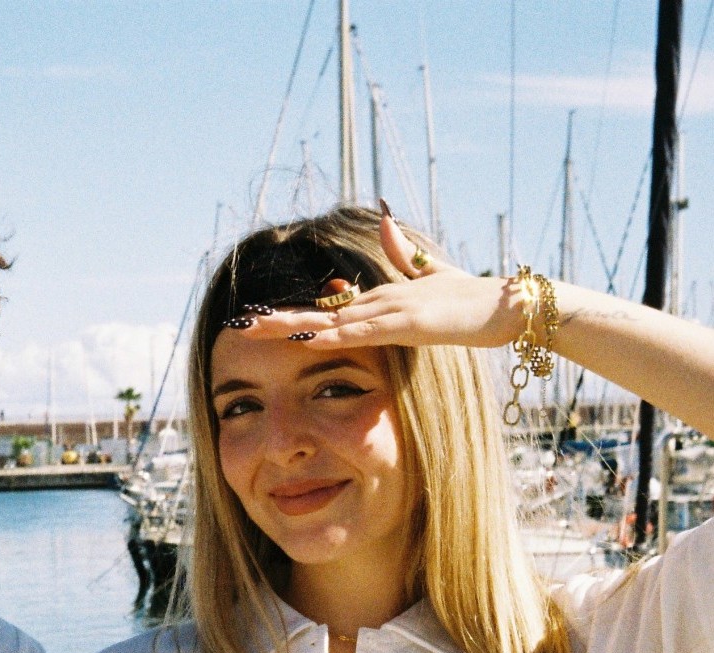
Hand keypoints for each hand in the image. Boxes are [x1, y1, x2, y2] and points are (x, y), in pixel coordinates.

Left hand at [240, 210, 524, 353]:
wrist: (511, 306)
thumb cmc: (474, 298)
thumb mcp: (434, 275)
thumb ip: (405, 254)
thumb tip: (383, 218)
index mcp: (384, 297)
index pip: (330, 309)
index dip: (293, 315)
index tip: (260, 319)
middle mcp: (382, 300)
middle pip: (320, 312)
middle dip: (278, 319)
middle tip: (239, 323)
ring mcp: (394, 310)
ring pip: (333, 320)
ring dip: (293, 325)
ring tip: (256, 327)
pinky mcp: (410, 321)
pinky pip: (363, 331)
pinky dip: (333, 335)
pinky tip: (307, 337)